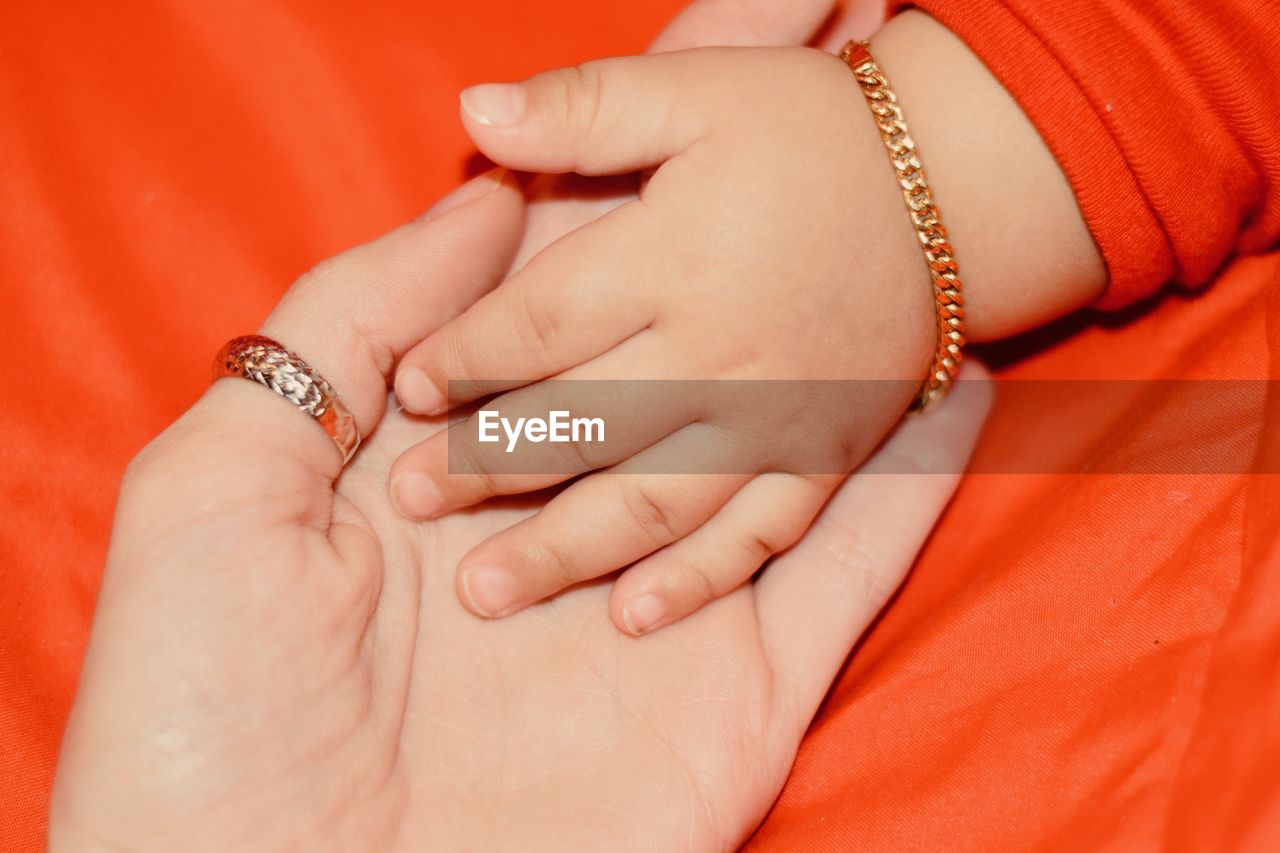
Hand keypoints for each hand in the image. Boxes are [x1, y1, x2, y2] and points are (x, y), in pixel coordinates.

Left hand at [49, 165, 991, 850]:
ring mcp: (661, 607)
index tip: (702, 105)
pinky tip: (955, 398)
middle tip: (844, 137)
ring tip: (916, 266)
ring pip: (773, 456)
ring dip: (846, 363)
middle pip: (684, 358)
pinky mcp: (740, 691)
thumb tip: (479, 199)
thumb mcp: (221, 482)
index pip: (560, 301)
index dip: (626, 199)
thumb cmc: (211, 709)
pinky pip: (841, 571)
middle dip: (757, 258)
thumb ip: (343, 328)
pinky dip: (907, 490)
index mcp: (454, 459)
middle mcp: (568, 518)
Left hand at [390, 43, 939, 633]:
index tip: (409, 389)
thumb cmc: (814, 130)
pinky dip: (698, 581)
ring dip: (563, 549)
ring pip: (651, 501)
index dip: (461, 357)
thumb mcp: (697, 88)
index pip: (536, 323)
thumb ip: (583, 105)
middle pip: (578, 423)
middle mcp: (720, 350)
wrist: (959, 181)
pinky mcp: (828, 460)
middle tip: (413, 501)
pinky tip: (633, 616)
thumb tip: (473, 112)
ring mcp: (778, 418)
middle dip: (486, 465)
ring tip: (485, 588)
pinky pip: (759, 538)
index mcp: (674, 256)